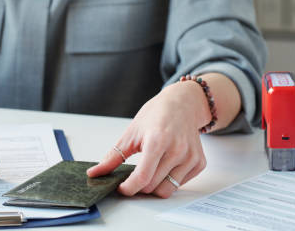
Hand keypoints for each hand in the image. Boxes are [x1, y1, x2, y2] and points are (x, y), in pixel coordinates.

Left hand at [86, 80, 209, 197]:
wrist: (182, 104)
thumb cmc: (156, 115)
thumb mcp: (131, 133)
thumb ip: (113, 156)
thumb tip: (96, 172)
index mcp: (157, 141)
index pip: (142, 177)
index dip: (129, 188)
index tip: (122, 188)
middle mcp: (177, 150)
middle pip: (153, 186)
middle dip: (139, 186)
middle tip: (133, 176)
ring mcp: (191, 157)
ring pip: (167, 190)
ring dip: (154, 186)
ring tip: (149, 170)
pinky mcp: (199, 163)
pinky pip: (180, 184)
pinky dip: (169, 180)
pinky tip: (165, 165)